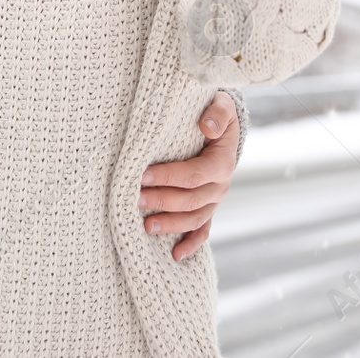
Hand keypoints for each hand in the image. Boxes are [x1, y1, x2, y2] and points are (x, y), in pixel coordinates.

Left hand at [139, 91, 238, 260]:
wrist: (223, 125)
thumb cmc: (217, 113)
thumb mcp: (222, 105)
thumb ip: (217, 113)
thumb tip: (207, 126)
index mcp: (222, 162)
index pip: (194, 174)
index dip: (169, 176)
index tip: (143, 175)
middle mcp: (221, 185)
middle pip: (191, 200)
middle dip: (162, 200)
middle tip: (136, 199)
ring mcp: (215, 199)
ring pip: (194, 218)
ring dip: (171, 225)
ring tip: (146, 226)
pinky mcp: (208, 207)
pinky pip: (203, 230)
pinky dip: (191, 244)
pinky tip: (176, 255)